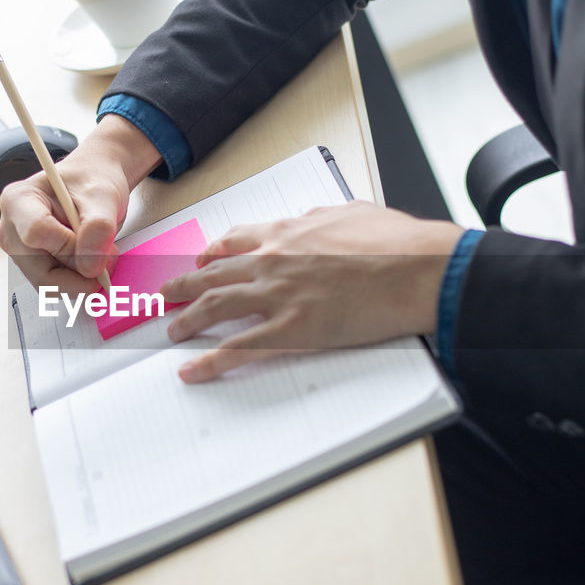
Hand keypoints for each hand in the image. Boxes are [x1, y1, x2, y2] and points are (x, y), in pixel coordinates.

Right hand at [0, 115, 160, 293]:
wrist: (93, 186)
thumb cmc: (91, 181)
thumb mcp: (102, 195)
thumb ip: (99, 227)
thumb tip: (91, 267)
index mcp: (19, 201)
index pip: (36, 234)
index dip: (70, 246)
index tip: (95, 242)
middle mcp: (12, 230)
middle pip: (41, 271)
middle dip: (80, 272)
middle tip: (108, 256)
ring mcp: (21, 252)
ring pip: (50, 286)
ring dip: (82, 279)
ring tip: (101, 253)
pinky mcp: (34, 267)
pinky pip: (56, 288)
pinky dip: (79, 281)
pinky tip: (92, 261)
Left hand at [160, 201, 464, 382]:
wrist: (420, 268)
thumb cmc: (398, 242)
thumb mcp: (352, 212)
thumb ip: (323, 217)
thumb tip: (314, 217)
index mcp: (289, 233)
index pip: (235, 241)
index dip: (211, 254)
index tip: (198, 261)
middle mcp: (274, 260)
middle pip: (213, 275)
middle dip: (182, 286)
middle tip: (165, 297)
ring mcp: (279, 295)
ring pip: (215, 307)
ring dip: (187, 320)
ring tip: (171, 331)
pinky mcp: (292, 329)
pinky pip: (238, 348)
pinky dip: (209, 362)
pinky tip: (192, 371)